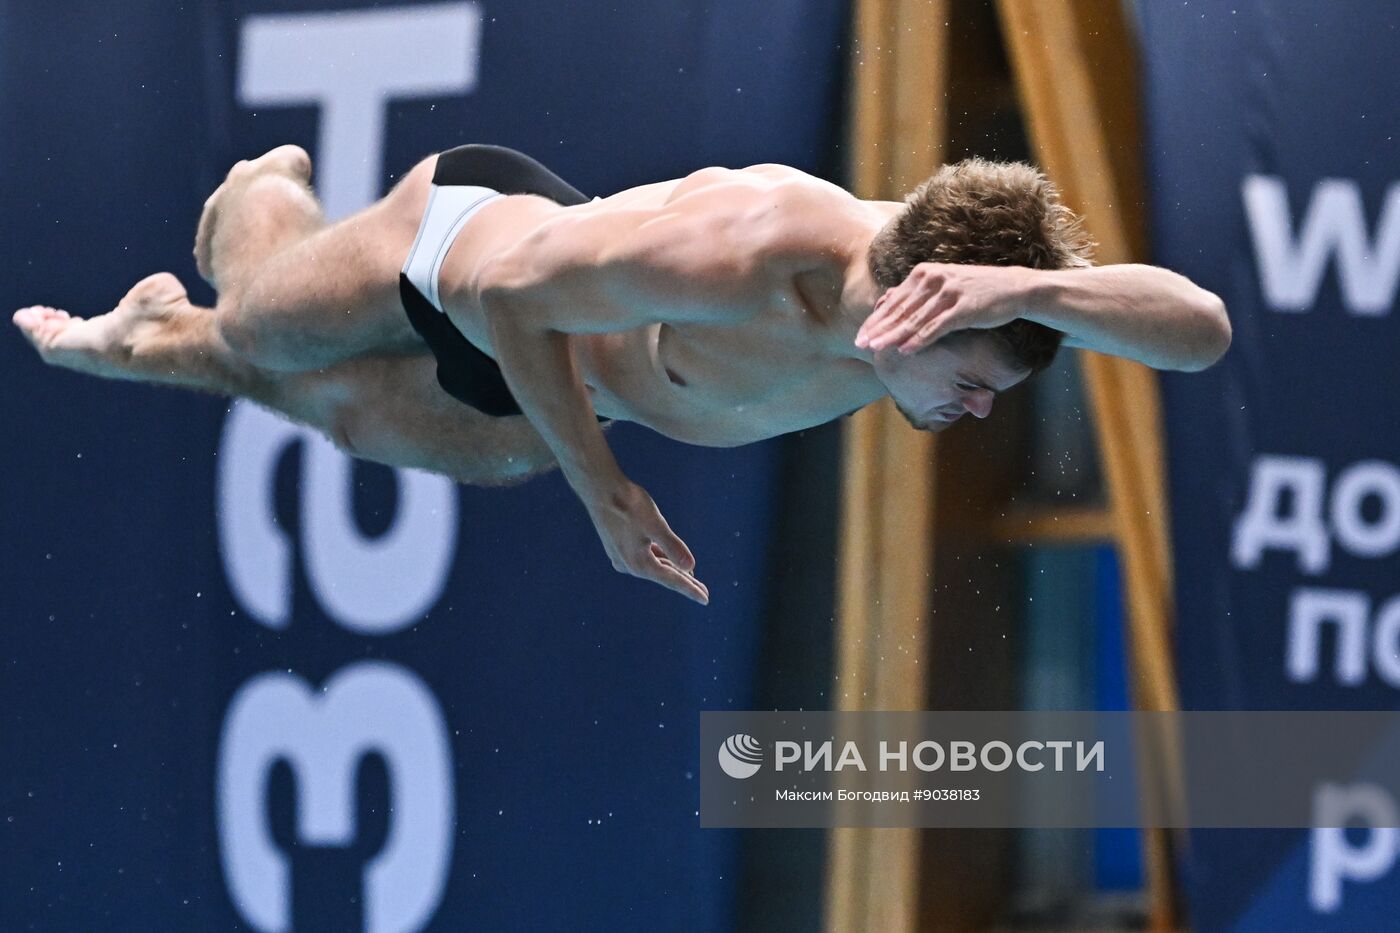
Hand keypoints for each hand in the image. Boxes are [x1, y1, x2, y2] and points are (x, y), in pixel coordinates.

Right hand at [585, 480, 709, 604]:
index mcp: (638, 563)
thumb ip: (673, 546)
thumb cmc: (628, 504)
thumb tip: (691, 568)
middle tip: (703, 593)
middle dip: (684, 582)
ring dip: (671, 570)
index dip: (690, 589)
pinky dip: (659, 558)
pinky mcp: (618, 545)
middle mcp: (629, 564)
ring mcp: (621, 556)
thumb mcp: (655, 525)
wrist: (599, 489)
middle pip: (663, 575)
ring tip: (689, 577)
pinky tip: (666, 558)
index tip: (705, 600)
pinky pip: (644, 557)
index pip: (671, 580)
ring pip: (653, 565)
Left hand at [855, 262, 1030, 355]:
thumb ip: (914, 293)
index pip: (893, 301)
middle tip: (860, 345)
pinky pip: (937, 327)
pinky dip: (920, 339)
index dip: (874, 321)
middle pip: (899, 310)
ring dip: (894, 336)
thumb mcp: (941, 286)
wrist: (1013, 287)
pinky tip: (906, 350)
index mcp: (924, 273)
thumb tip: (884, 301)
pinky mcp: (964, 307)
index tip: (859, 338)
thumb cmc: (974, 291)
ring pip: (914, 319)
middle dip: (878, 329)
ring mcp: (948, 292)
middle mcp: (933, 279)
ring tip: (877, 349)